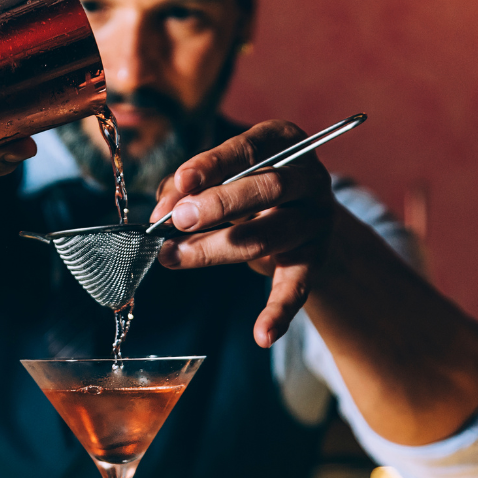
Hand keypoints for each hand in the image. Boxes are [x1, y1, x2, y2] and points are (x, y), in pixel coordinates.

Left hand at [151, 120, 335, 347]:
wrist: (298, 218)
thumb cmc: (245, 188)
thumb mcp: (221, 176)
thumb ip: (188, 186)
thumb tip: (160, 213)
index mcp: (284, 141)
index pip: (248, 148)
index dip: (214, 164)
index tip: (182, 180)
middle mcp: (309, 177)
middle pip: (267, 189)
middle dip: (219, 204)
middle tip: (178, 220)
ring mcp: (316, 221)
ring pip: (268, 236)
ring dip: (216, 249)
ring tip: (174, 257)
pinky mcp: (314, 260)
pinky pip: (297, 288)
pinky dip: (278, 313)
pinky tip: (262, 335)